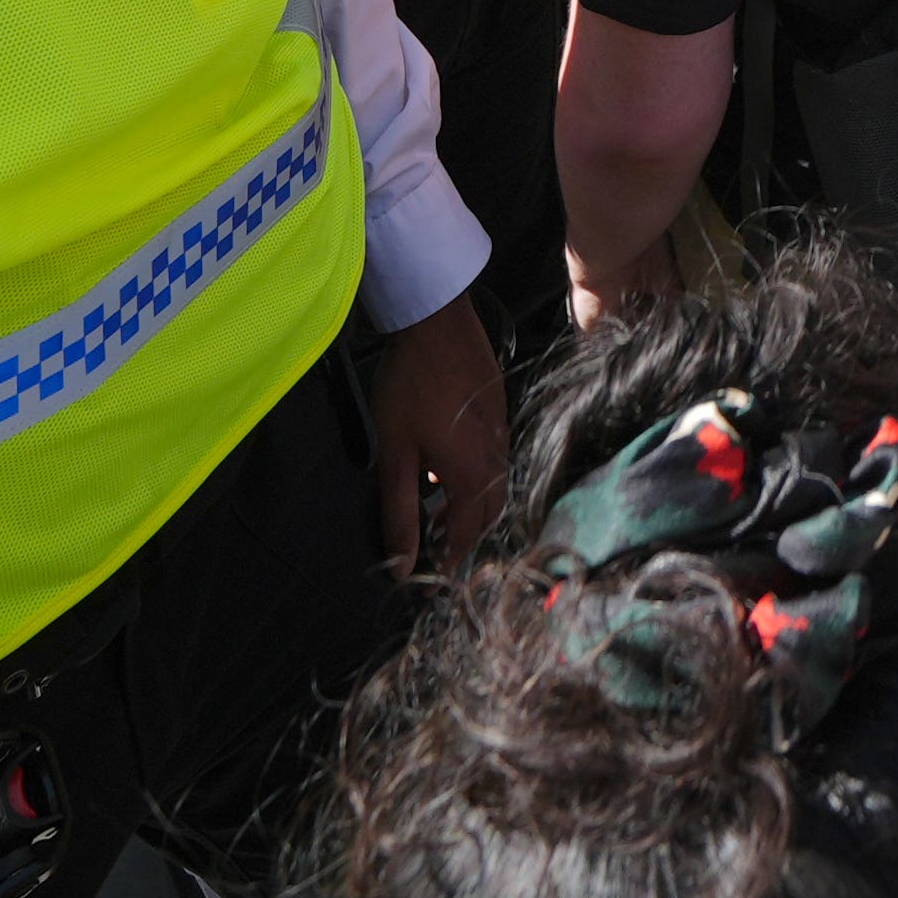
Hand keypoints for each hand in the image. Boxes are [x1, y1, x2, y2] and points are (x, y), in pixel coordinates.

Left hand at [366, 295, 509, 575]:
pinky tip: (448, 465)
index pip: (467, 536)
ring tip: (437, 509)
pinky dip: (476, 477)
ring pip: (494, 486)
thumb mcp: (394, 455)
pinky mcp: (500, 409)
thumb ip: (400, 515)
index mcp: (472, 477)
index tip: (435, 578)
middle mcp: (496, 459)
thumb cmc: (408, 387)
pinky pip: (496, 458)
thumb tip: (402, 568)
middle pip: (487, 515)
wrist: (436, 320)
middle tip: (435, 547)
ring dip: (470, 506)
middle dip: (464, 537)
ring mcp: (503, 431)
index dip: (451, 560)